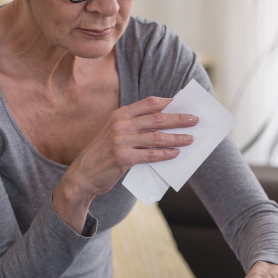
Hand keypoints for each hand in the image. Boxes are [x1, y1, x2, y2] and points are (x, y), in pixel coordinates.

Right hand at [53, 96, 195, 230]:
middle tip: (195, 119)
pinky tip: (176, 154)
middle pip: (157, 118)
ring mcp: (120, 141)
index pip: (149, 103)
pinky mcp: (122, 158)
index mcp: (120, 114)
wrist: (82, 175)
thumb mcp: (115, 133)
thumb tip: (165, 123)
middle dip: (178, 118)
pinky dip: (165, 154)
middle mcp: (120, 124)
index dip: (168, 102)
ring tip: (190, 138)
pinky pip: (150, 155)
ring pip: (156, 137)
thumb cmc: (104, 154)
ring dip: (176, 137)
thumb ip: (136, 126)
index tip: (184, 103)